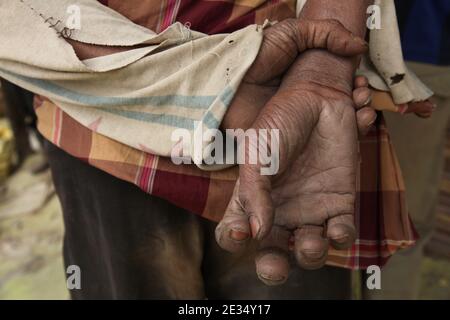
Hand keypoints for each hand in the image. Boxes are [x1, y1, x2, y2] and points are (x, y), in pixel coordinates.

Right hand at [216, 21, 371, 284]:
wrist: (320, 98)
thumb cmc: (281, 121)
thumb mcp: (258, 154)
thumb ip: (255, 192)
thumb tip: (257, 233)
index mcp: (252, 200)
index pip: (233, 232)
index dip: (233, 241)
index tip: (243, 233)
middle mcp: (278, 210)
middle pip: (271, 253)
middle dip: (272, 269)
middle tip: (275, 267)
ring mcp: (309, 209)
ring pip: (308, 250)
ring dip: (310, 256)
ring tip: (310, 241)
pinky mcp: (339, 202)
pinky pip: (341, 233)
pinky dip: (341, 239)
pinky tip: (336, 230)